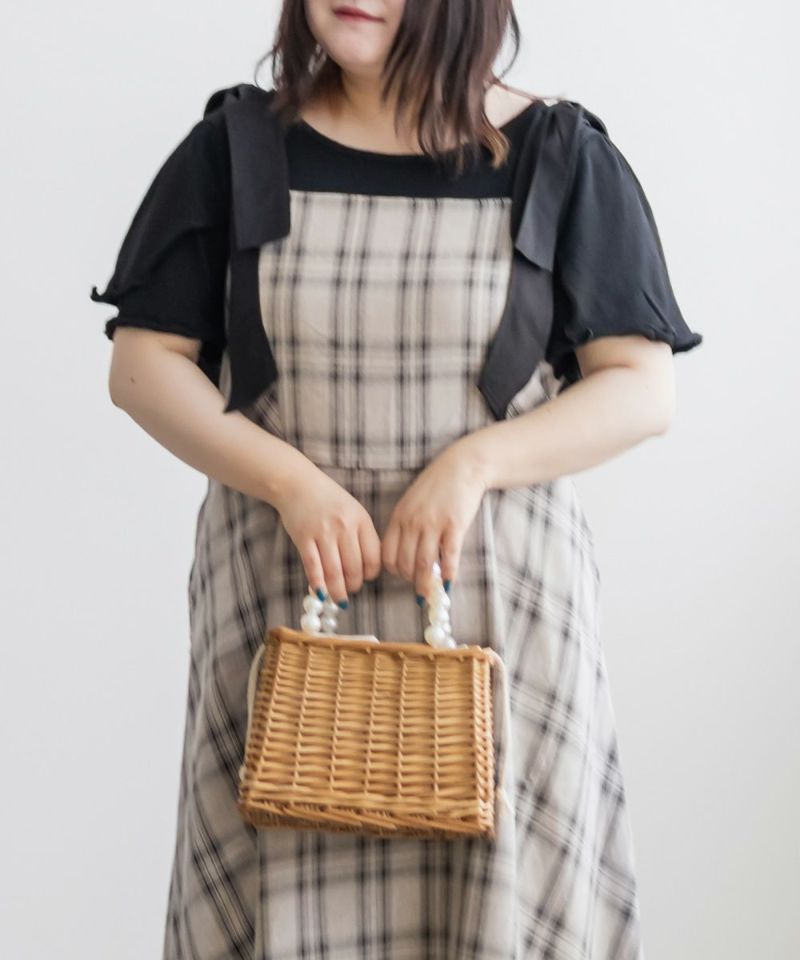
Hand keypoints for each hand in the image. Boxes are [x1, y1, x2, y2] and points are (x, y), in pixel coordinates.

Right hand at [274, 464, 381, 607]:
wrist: (298, 484)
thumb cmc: (329, 500)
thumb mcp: (354, 511)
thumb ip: (362, 536)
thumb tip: (367, 570)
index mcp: (361, 520)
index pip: (373, 558)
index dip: (370, 574)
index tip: (365, 579)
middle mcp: (344, 526)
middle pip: (354, 568)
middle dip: (353, 586)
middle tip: (350, 591)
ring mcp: (323, 532)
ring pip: (334, 572)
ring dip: (337, 591)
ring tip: (338, 599)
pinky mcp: (303, 537)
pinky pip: (313, 567)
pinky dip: (318, 584)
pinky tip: (321, 593)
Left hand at [381, 441, 489, 601]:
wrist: (463, 466)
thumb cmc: (437, 485)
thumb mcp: (411, 502)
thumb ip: (406, 525)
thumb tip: (404, 553)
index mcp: (399, 516)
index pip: (387, 553)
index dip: (393, 570)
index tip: (402, 575)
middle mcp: (412, 522)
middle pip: (404, 562)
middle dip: (410, 579)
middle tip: (418, 586)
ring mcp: (433, 524)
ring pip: (423, 563)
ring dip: (426, 583)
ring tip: (430, 592)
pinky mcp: (454, 525)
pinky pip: (448, 556)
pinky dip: (447, 573)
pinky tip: (448, 582)